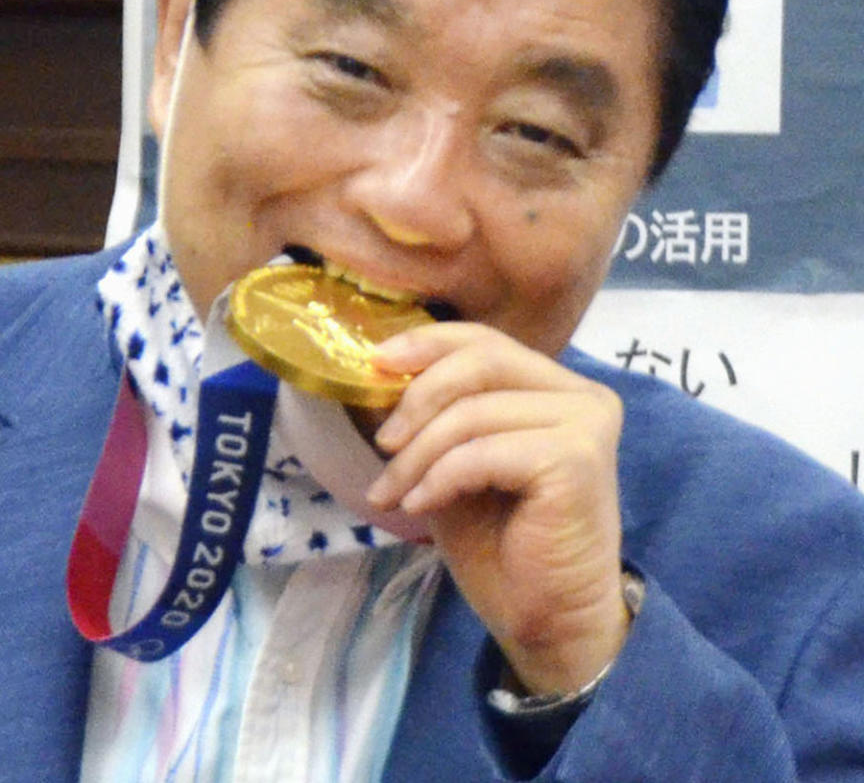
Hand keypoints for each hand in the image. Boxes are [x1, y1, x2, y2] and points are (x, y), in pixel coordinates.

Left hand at [366, 322, 630, 695]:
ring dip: (417, 455)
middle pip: (482, 359)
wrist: (546, 620)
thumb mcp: (454, 463)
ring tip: (390, 492)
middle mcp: (581, 395)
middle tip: (382, 444)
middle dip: (418, 397)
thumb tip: (380, 371)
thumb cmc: (502, 545)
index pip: (485, 340)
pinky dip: (439, 477)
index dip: (427, 343)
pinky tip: (419, 505)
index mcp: (556, 387)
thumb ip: (438, 416)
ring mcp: (586, 423)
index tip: (376, 362)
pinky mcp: (577, 458)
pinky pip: (482, 451)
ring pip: (474, 411)